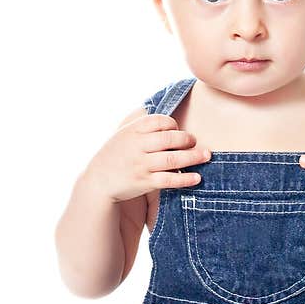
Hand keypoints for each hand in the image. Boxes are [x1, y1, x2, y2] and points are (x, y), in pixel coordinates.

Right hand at [85, 114, 211, 203]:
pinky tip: (196, 177)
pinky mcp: (145, 182)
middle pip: (169, 139)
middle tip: (195, 141)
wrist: (98, 181)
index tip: (177, 130)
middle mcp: (137, 147)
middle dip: (187, 139)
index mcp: (133, 131)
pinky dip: (185, 179)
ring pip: (172, 160)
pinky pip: (169, 180)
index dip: (173, 124)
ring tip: (206, 156)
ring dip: (192, 157)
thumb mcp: (124, 135)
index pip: (159, 121)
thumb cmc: (116, 156)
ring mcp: (141, 165)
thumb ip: (143, 127)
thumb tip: (170, 120)